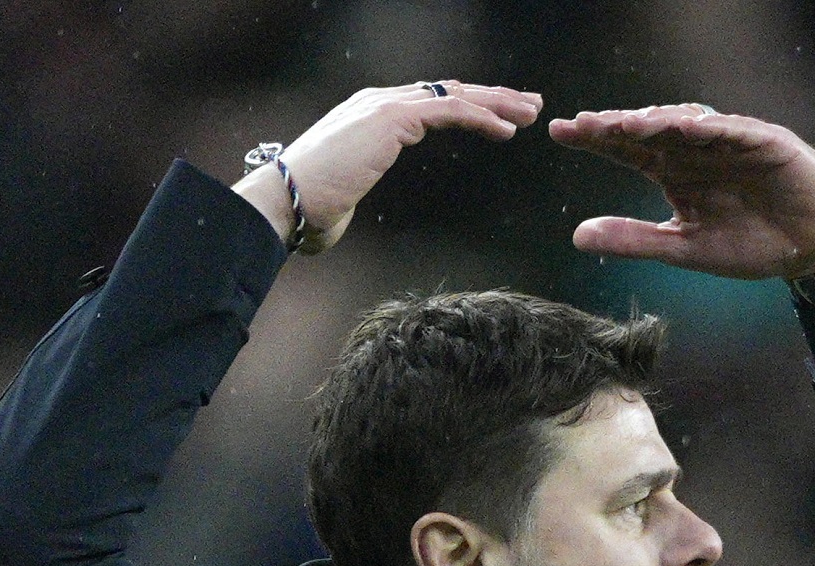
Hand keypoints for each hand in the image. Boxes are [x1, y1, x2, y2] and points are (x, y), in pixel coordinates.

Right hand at [235, 82, 540, 254]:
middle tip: (528, 105)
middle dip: (492, 98)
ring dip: (497, 103)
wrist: (285, 202)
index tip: (500, 118)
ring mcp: (385, 106)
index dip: (468, 107)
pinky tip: (506, 130)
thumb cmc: (307, 209)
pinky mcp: (391, 118)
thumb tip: (337, 222)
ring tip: (529, 113)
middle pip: (448, 92)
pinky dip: (481, 117)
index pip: (430, 103)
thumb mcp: (340, 197)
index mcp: (371, 117)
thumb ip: (348, 198)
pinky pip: (448, 110)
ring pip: (454, 95)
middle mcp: (379, 103)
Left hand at [547, 105, 814, 279]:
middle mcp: (697, 149)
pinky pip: (735, 128)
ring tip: (624, 123)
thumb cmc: (754, 243)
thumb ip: (634, 240)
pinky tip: (684, 126)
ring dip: (656, 120)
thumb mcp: (684, 248)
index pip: (627, 149)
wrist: (813, 248)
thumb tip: (577, 235)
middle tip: (580, 123)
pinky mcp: (766, 141)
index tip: (559, 133)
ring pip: (687, 122)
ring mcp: (731, 141)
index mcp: (676, 171)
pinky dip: (711, 126)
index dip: (595, 139)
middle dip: (615, 124)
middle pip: (649, 129)